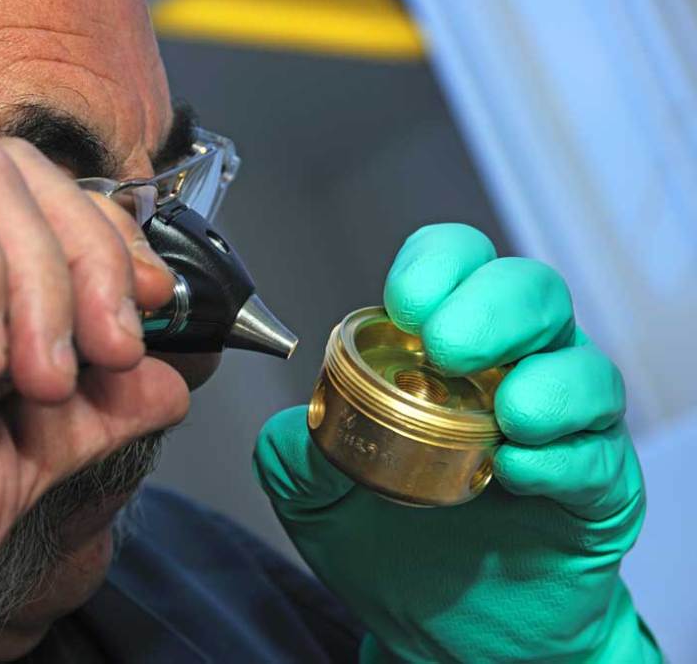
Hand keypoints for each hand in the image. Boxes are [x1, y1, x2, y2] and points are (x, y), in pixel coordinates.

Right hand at [0, 140, 188, 662]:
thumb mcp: (23, 453)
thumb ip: (96, 407)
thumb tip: (171, 380)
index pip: (36, 198)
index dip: (106, 238)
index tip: (152, 300)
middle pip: (18, 175)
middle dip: (89, 261)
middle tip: (107, 351)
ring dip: (38, 281)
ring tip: (33, 377)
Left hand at [254, 224, 660, 661]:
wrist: (436, 632)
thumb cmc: (387, 544)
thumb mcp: (314, 496)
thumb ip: (296, 452)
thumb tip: (302, 426)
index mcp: (443, 352)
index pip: (457, 266)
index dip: (438, 266)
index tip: (404, 304)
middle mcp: (510, 371)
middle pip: (531, 294)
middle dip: (492, 307)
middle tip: (447, 347)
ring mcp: (560, 429)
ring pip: (583, 369)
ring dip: (546, 381)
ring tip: (503, 415)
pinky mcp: (596, 492)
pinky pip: (598, 459)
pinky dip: (562, 458)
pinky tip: (519, 470)